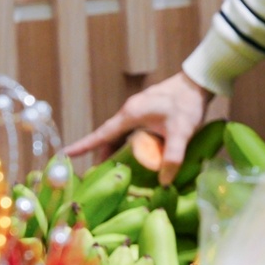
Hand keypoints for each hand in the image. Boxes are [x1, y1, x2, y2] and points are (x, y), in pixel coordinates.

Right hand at [64, 71, 215, 185]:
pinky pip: (131, 131)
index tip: (65, 154)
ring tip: (114, 169)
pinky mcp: (148, 112)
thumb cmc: (187, 104)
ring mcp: (138, 111)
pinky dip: (128, 144)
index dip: (84, 146)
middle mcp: (130, 112)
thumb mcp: (181, 131)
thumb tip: (164, 181)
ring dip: (117, 150)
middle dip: (102, 155)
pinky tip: (135, 155)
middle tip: (97, 175)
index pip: (102, 135)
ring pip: (121, 135)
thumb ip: (173, 155)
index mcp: (130, 115)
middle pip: (110, 137)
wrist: (199, 83)